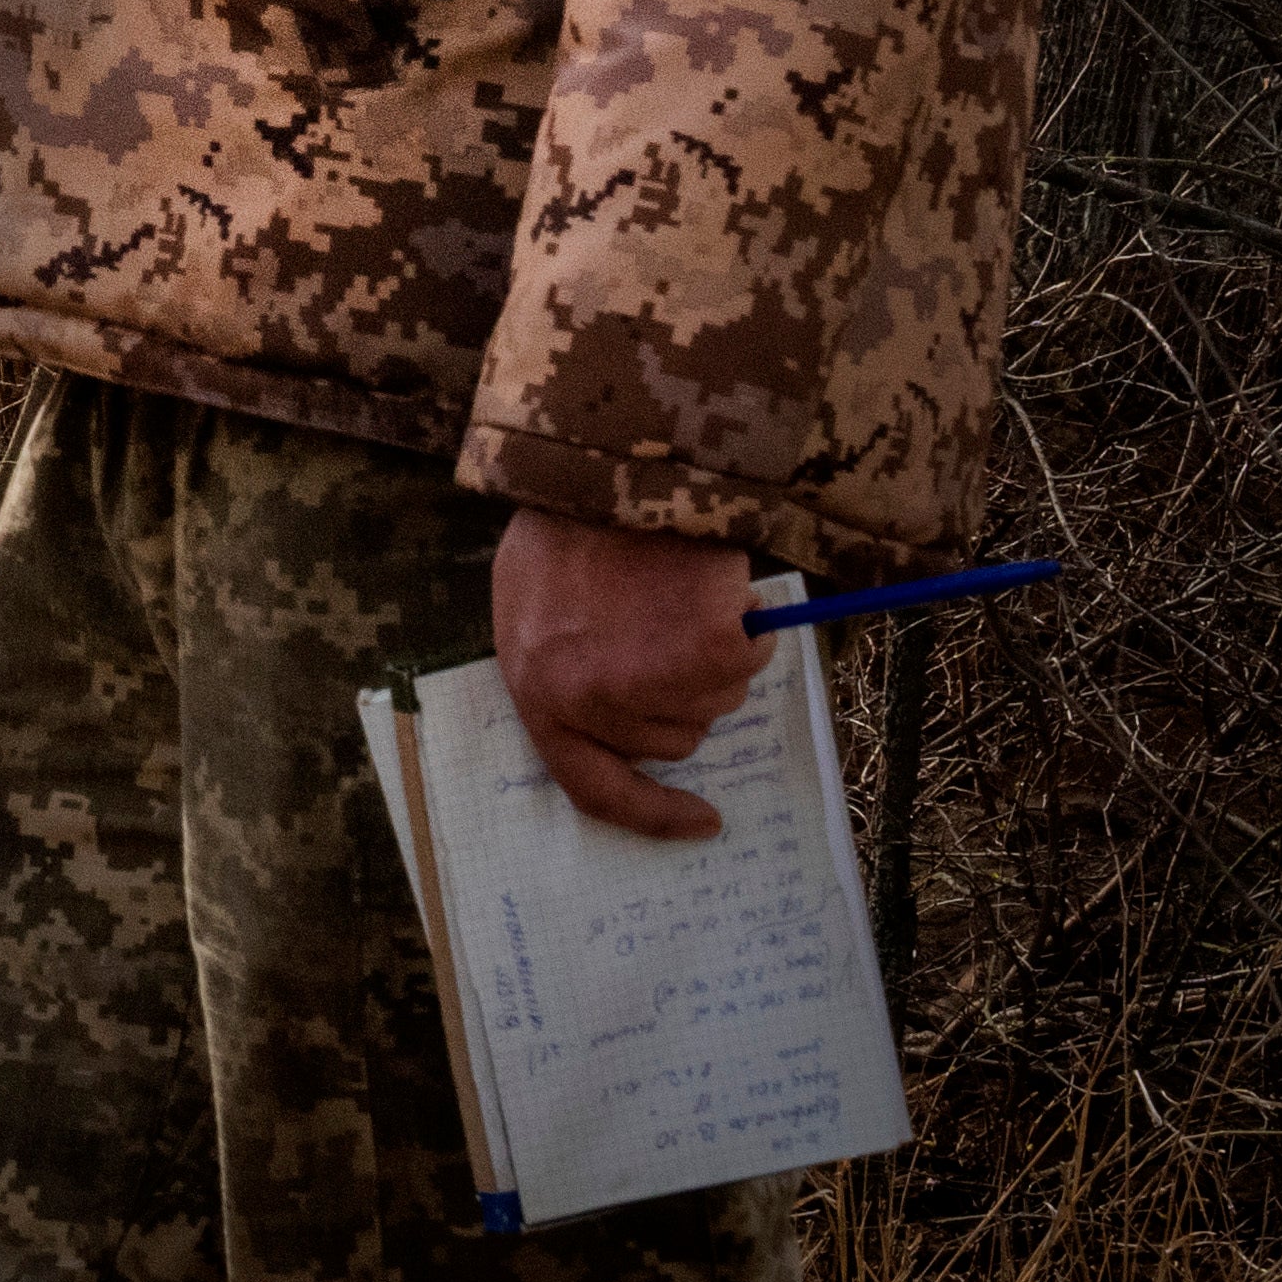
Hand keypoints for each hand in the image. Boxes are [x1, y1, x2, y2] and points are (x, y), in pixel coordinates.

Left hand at [493, 508, 760, 840]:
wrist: (602, 459)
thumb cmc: (563, 523)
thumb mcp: (531, 605)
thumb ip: (568, 669)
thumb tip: (637, 720)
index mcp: (538, 695)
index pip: (596, 790)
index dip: (655, 816)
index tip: (705, 821)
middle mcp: (591, 703)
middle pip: (676, 736)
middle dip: (682, 690)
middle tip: (665, 623)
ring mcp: (650, 681)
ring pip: (717, 698)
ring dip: (713, 654)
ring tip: (675, 589)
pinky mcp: (707, 650)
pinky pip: (750, 658)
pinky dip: (745, 623)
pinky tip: (712, 582)